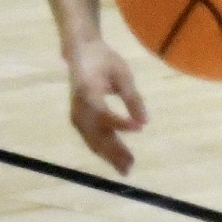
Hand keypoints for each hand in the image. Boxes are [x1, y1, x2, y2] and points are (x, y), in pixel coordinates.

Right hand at [66, 36, 147, 175]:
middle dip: (114, 151)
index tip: (140, 129)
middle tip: (131, 165)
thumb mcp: (122, 73)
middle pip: (96, 133)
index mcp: (88, 91)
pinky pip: (90, 138)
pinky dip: (102, 150)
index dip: (120, 123)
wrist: (80, 53)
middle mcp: (79, 107)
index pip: (103, 113)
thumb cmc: (103, 60)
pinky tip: (115, 159)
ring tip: (126, 168)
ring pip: (93, 140)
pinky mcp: (78, 119)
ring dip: (109, 155)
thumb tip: (145, 122)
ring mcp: (77, 114)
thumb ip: (132, 97)